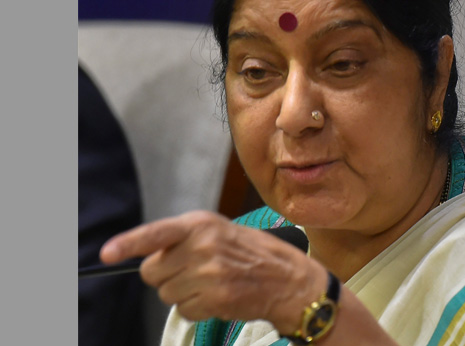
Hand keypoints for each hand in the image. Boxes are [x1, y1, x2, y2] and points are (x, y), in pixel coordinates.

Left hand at [100, 211, 326, 332]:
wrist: (287, 278)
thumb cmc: (252, 252)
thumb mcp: (220, 230)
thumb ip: (184, 238)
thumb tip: (147, 258)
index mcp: (201, 224)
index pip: (156, 233)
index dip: (128, 244)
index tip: (107, 254)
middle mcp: (202, 246)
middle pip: (153, 272)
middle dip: (165, 275)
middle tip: (191, 271)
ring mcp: (209, 273)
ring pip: (166, 293)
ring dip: (182, 293)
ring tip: (210, 283)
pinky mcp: (215, 298)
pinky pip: (183, 310)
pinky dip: (195, 308)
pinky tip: (217, 296)